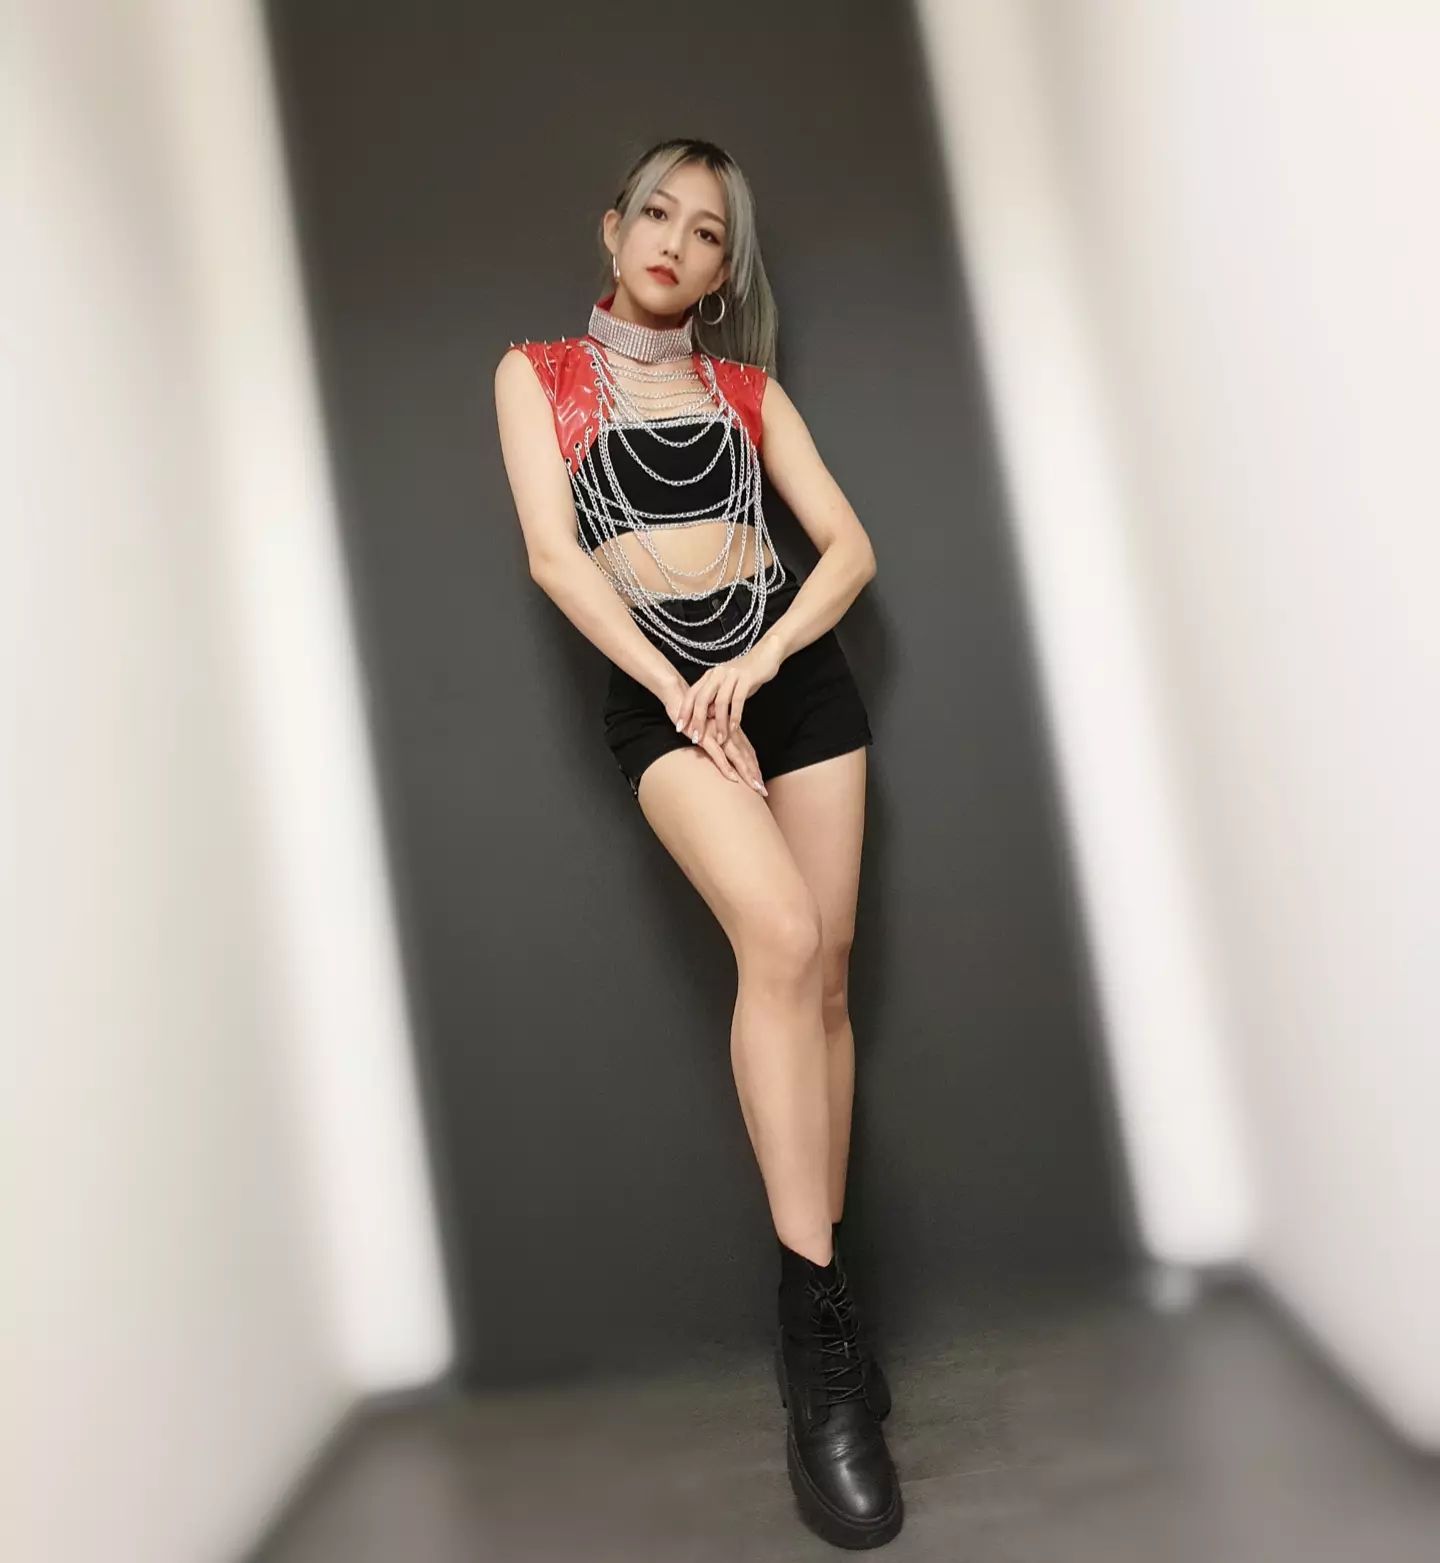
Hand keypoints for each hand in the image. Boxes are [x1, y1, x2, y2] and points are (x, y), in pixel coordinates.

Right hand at [661, 679, 768, 796]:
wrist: (679, 696)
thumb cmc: (693, 713)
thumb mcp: (709, 727)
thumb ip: (719, 737)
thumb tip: (725, 754)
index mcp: (731, 730)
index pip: (748, 751)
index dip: (755, 767)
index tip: (761, 782)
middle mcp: (728, 732)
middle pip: (746, 757)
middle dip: (755, 775)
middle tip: (764, 791)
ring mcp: (717, 734)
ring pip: (736, 757)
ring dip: (746, 773)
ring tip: (755, 787)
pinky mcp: (704, 736)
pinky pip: (717, 754)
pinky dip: (726, 766)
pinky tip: (733, 777)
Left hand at [672, 636, 784, 746]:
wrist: (766, 654)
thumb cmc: (746, 673)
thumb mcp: (728, 686)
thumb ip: (717, 699)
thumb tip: (707, 716)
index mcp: (710, 675)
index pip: (692, 694)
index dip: (684, 711)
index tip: (680, 728)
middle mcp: (717, 674)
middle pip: (702, 699)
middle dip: (697, 720)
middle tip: (696, 738)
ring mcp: (731, 675)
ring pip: (720, 702)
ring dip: (719, 723)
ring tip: (720, 739)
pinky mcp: (746, 678)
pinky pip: (738, 700)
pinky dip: (735, 716)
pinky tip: (734, 728)